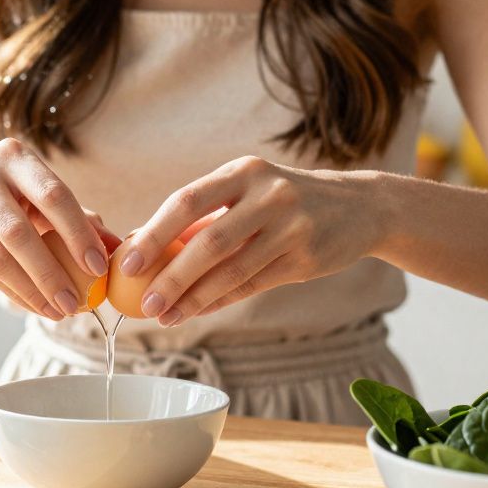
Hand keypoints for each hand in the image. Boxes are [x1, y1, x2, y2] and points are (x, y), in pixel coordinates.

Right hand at [0, 138, 114, 319]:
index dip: (78, 233)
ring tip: (59, 311)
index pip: (53, 195)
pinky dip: (13, 292)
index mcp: (14, 156)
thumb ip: (79, 216)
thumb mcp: (38, 192)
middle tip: (77, 303)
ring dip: (32, 291)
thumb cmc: (7, 193)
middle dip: (52, 273)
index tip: (99, 268)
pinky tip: (35, 306)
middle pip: (20, 232)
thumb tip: (117, 247)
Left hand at [119, 156, 387, 326]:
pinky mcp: (307, 258)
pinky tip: (196, 311)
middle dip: (171, 276)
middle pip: (209, 242)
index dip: (155, 233)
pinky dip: (220, 301)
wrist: (358, 206)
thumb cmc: (284, 200)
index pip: (187, 201)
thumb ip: (204, 216)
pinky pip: (253, 285)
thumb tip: (143, 245)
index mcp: (244, 171)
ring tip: (165, 316)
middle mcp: (269, 195)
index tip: (128, 261)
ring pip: (232, 270)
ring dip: (194, 298)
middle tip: (144, 303)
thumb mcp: (248, 192)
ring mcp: (292, 227)